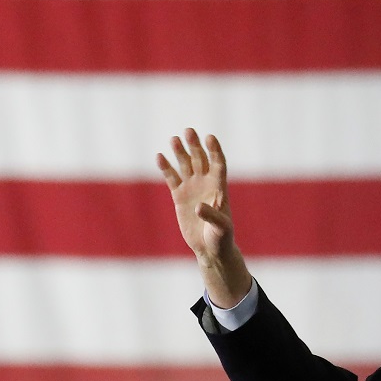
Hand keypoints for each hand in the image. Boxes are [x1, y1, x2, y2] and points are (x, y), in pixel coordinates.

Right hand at [156, 130, 238, 272]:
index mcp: (219, 188)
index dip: (214, 150)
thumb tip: (199, 206)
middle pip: (200, 159)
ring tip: (174, 139)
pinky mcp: (180, 196)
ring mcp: (192, 188)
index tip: (209, 138)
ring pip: (185, 165)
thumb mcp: (221, 228)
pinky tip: (160, 157)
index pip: (218, 163)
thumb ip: (212, 216)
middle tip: (188, 132)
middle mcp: (206, 184)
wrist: (209, 248)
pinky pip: (172, 178)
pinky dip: (166, 168)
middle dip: (195, 145)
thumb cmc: (220, 238)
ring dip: (180, 152)